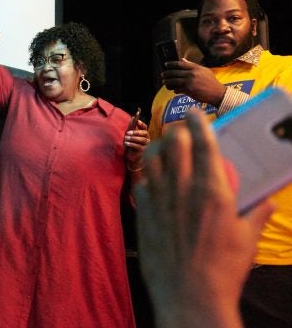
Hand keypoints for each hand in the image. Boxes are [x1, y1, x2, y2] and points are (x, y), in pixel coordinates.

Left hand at [124, 118, 149, 161]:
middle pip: (145, 133)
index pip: (145, 127)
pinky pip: (139, 146)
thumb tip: (133, 117)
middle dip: (137, 132)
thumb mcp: (129, 135)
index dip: (142, 124)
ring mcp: (146, 145)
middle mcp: (147, 138)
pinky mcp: (144, 151)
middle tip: (128, 132)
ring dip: (133, 138)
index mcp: (144, 134)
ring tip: (126, 138)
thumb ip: (131, 127)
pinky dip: (132, 144)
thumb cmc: (130, 144)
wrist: (131, 156)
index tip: (137, 121)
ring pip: (142, 140)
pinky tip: (126, 143)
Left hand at [134, 109, 273, 327]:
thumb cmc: (223, 269)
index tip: (196, 114)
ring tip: (165, 149)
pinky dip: (148, 174)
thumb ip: (257, 213)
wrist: (189, 295)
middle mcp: (183, 187)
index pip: (203, 141)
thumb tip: (266, 199)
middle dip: (177, 130)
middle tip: (182, 132)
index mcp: (213, 189)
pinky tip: (154, 178)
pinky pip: (142, 181)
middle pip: (173, 141)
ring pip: (152, 156)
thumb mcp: (248, 239)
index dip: (198, 121)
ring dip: (159, 147)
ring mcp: (159, 198)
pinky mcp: (143, 211)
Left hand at [161, 59, 226, 105]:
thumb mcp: (204, 70)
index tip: (166, 64)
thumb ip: (192, 65)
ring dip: (167, 82)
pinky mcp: (188, 90)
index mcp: (195, 68)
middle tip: (162, 74)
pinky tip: (174, 89)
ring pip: (173, 81)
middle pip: (174, 72)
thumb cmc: (211, 81)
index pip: (180, 64)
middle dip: (166, 74)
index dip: (171, 64)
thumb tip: (182, 59)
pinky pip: (177, 89)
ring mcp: (189, 82)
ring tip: (165, 82)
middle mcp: (191, 74)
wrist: (217, 93)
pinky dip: (174, 89)